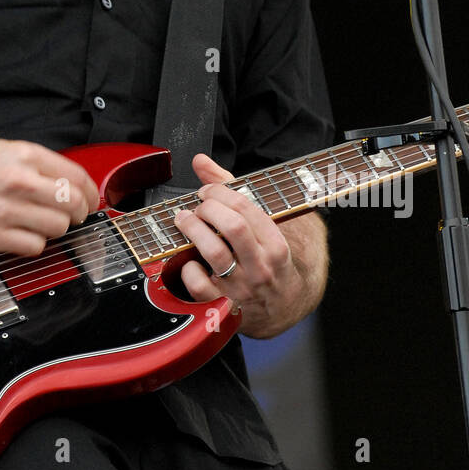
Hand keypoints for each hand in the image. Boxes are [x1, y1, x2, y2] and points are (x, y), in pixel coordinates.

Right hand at [0, 138, 98, 255]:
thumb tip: (72, 184)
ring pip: (58, 228)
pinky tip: (21, 235)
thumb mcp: (5, 150)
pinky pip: (34, 247)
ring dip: (54, 229)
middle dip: (77, 214)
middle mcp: (19, 180)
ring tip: (39, 224)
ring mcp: (6, 208)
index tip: (89, 201)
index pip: (77, 177)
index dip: (90, 194)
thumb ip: (39, 165)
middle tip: (70, 217)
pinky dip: (33, 245)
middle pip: (73, 204)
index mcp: (25, 155)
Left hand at [173, 152, 326, 337]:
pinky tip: (188, 259)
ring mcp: (242, 288)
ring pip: (214, 252)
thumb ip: (231, 190)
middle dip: (207, 209)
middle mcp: (261, 266)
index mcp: (275, 245)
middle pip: (232, 226)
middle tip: (197, 207)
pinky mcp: (223, 306)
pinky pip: (199, 285)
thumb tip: (200, 161)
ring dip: (192, 230)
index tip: (207, 192)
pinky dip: (188, 269)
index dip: (218, 193)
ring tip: (184, 221)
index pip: (246, 208)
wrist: (284, 308)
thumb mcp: (263, 227)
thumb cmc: (269, 260)